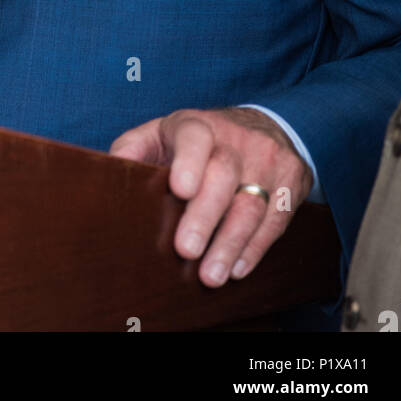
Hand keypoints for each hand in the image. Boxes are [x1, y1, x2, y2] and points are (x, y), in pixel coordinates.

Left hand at [110, 106, 312, 286]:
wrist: (261, 125)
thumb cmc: (198, 141)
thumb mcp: (164, 133)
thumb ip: (135, 148)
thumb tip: (110, 172)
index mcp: (198, 124)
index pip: (194, 136)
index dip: (188, 161)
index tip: (180, 189)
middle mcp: (236, 138)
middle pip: (223, 176)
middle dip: (204, 216)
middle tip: (185, 250)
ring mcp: (267, 159)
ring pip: (251, 204)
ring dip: (230, 244)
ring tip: (211, 275)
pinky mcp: (291, 180)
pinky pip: (276, 219)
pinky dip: (255, 248)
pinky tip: (237, 267)